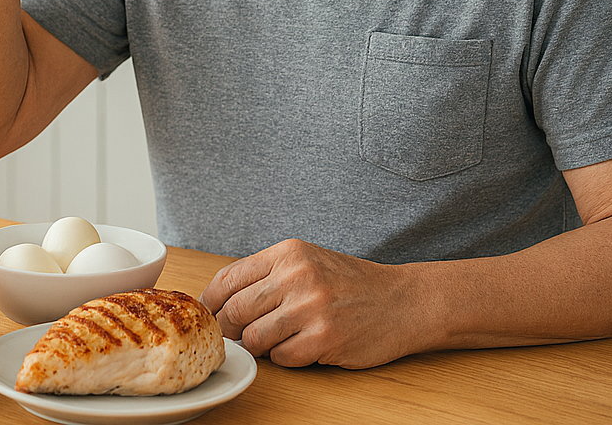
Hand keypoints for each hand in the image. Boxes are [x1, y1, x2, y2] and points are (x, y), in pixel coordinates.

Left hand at [199, 239, 425, 368]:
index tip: (208, 315)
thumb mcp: (306, 262)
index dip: (211, 302)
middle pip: (235, 311)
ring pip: (255, 338)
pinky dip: (284, 358)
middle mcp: (297, 276)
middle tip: (234, 337)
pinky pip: (282, 357)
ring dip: (259, 346)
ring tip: (275, 340)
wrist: (403, 301)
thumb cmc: (350, 284)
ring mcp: (311, 308)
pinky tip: (300, 347)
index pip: (228, 278)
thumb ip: (266, 275)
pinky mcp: (325, 338)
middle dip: (229, 329)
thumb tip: (218, 301)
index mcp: (288, 254)